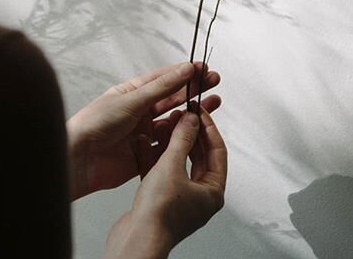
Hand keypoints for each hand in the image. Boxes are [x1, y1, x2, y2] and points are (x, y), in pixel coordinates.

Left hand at [66, 61, 220, 199]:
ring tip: (213, 103)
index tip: (203, 68)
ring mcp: (142, 134)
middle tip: (214, 82)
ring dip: (192, 114)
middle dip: (194, 90)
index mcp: (133, 93)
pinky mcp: (144, 156)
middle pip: (172, 99)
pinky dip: (181, 139)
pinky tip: (195, 131)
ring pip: (173, 123)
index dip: (184, 73)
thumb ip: (161, 87)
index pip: (164, 79)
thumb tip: (185, 69)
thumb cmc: (95, 123)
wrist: (78, 160)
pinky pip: (167, 147)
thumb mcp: (132, 100)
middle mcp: (139, 112)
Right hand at [103, 105, 226, 258]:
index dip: (208, 127)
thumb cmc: (159, 214)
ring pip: (178, 163)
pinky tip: (144, 142)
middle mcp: (199, 197)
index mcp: (212, 192)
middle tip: (182, 115)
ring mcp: (180, 199)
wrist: (135, 240)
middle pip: (198, 156)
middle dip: (188, 133)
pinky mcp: (161, 201)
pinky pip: (161, 173)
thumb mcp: (172, 165)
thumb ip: (182, 139)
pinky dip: (154, 157)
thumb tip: (191, 120)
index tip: (199, 111)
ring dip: (170, 143)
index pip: (217, 150)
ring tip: (163, 124)